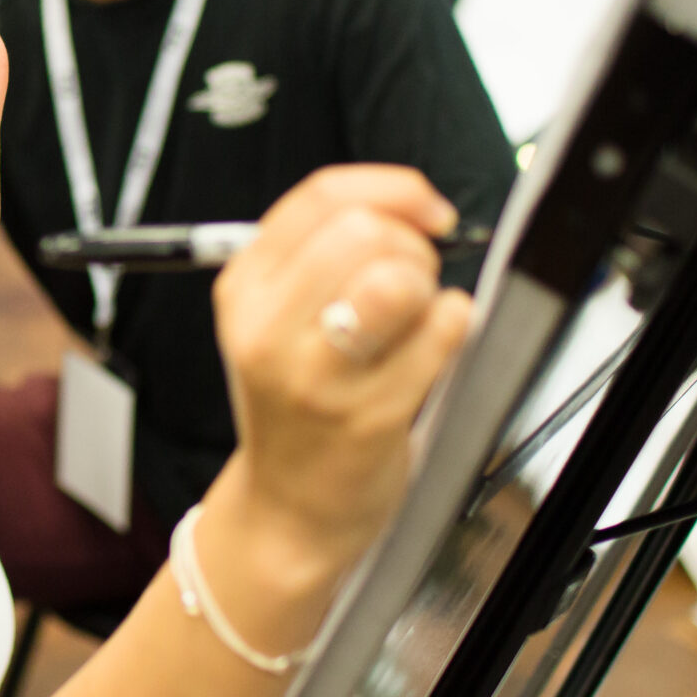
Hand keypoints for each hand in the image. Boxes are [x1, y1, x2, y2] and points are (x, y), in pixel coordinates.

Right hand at [209, 166, 474, 577]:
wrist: (290, 508)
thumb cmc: (298, 403)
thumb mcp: (276, 315)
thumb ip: (323, 250)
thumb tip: (411, 203)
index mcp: (242, 290)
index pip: (321, 197)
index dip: (393, 189)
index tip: (424, 209)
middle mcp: (268, 330)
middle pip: (364, 232)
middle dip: (409, 246)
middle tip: (410, 282)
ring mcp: (316, 376)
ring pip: (399, 278)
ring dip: (428, 289)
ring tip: (415, 320)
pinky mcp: (368, 415)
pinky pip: (440, 334)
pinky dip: (454, 329)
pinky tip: (430, 351)